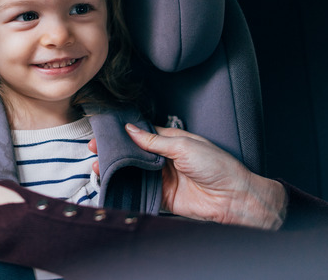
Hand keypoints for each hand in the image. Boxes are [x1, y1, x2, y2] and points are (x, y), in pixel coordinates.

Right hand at [91, 124, 286, 229]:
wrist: (232, 197)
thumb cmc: (216, 166)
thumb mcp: (184, 146)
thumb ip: (154, 141)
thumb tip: (131, 130)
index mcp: (171, 140)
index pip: (141, 133)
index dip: (123, 132)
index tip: (105, 131)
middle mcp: (164, 158)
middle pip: (133, 152)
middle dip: (114, 151)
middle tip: (95, 148)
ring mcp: (162, 177)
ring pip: (133, 171)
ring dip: (116, 168)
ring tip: (98, 165)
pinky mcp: (161, 196)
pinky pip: (139, 190)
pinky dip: (124, 187)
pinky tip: (111, 182)